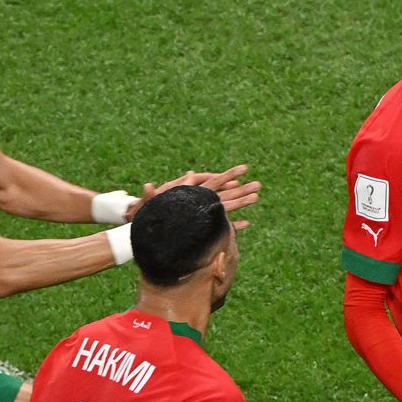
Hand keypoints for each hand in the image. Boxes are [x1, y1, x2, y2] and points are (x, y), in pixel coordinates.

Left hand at [125, 165, 261, 227]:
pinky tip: (247, 223)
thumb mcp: (145, 205)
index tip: (242, 172)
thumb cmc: (142, 215)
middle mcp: (197, 200)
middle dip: (241, 188)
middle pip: (223, 192)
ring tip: (257, 197)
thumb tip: (148, 186)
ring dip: (242, 202)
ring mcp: (200, 214)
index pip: (210, 181)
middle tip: (259, 184)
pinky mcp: (200, 228)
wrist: (142, 229)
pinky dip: (234, 224)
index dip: (226, 176)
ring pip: (225, 206)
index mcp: (188, 192)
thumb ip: (148, 196)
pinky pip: (220, 225)